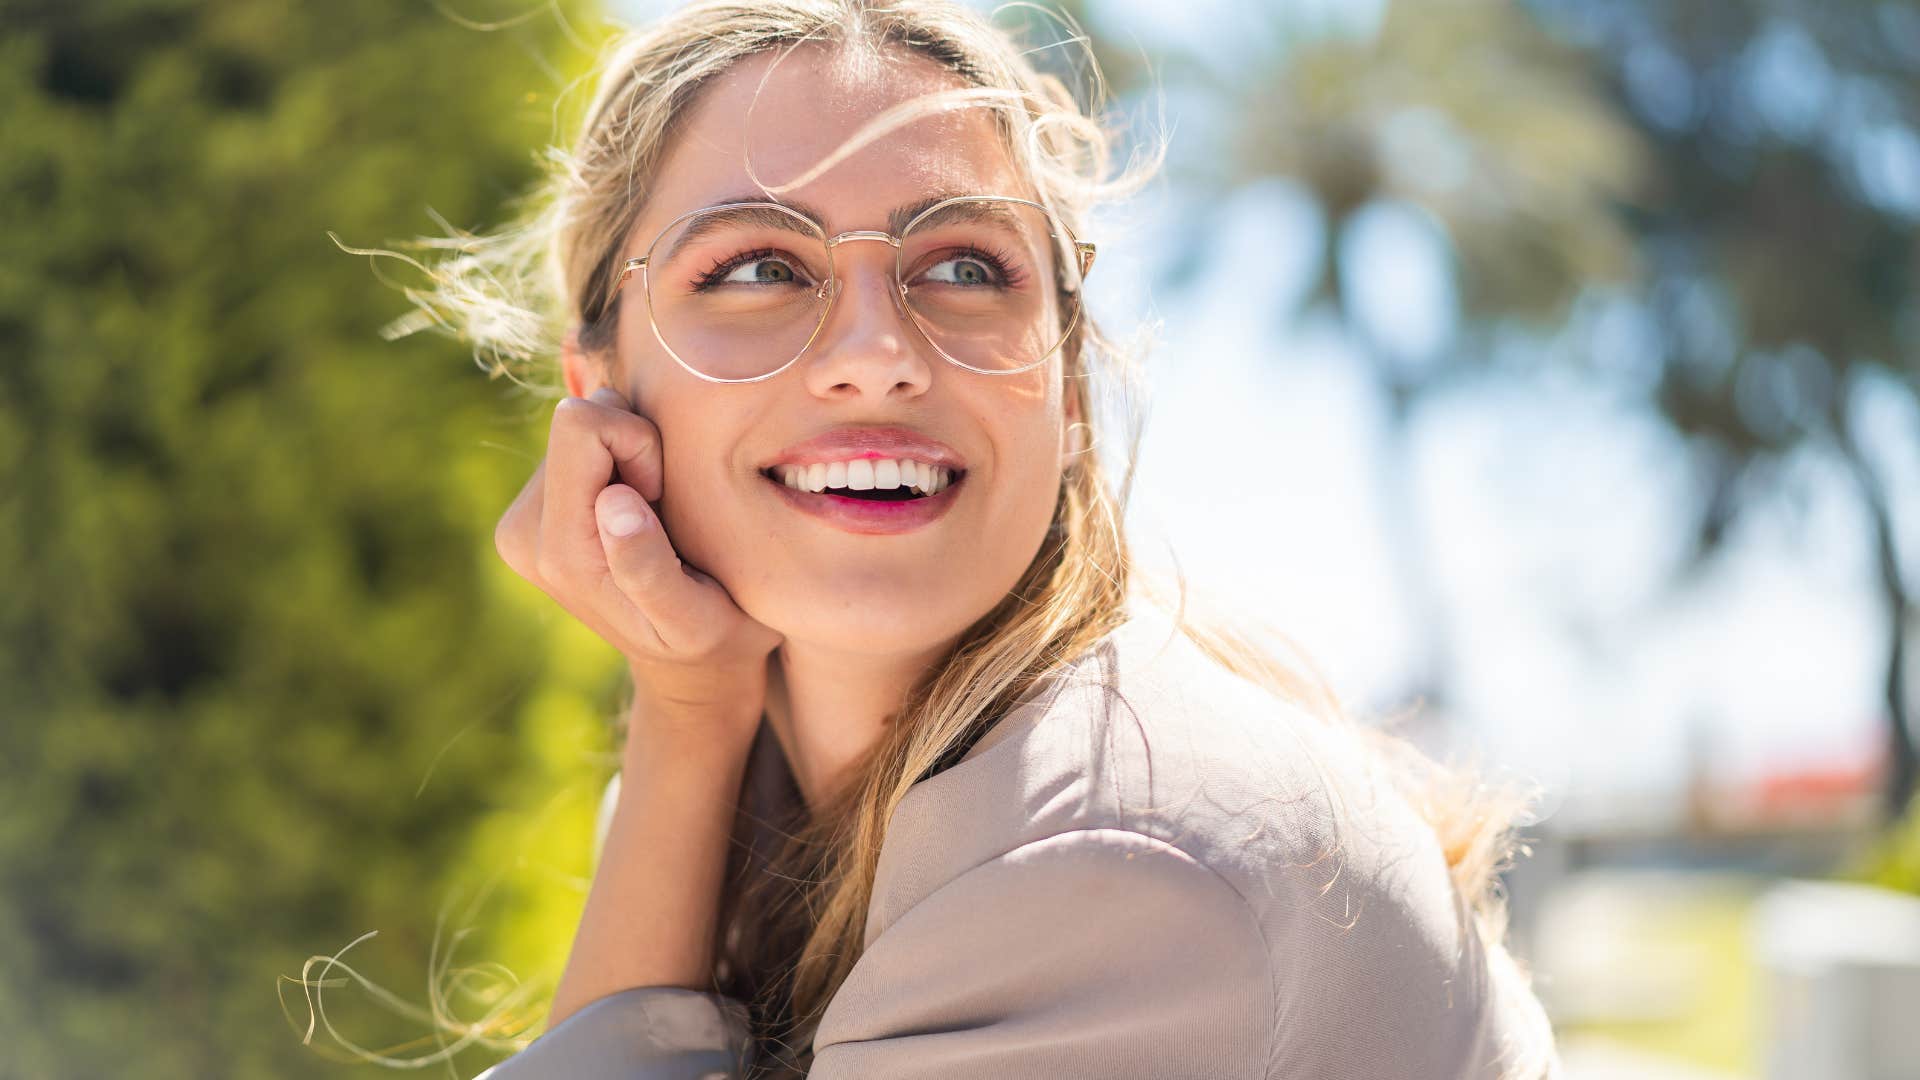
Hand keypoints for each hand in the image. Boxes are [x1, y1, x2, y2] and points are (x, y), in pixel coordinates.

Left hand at [494, 387, 782, 755]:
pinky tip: (642, 514)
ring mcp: (525, 518)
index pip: (580, 427)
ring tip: (658, 518)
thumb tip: (611, 501)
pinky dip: (622, 463)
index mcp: (558, 551)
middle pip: (577, 419)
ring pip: (582, 427)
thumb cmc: (712, 638)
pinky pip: (582, 441)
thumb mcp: (694, 617)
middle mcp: (523, 531)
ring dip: (632, 459)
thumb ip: (649, 566)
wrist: (687, 666)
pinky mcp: (536, 507)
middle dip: (636, 448)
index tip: (664, 499)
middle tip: (664, 510)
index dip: (640, 445)